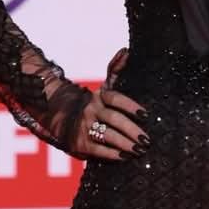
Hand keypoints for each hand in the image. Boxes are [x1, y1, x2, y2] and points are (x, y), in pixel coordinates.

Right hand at [74, 46, 149, 161]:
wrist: (61, 116)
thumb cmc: (93, 103)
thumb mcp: (103, 86)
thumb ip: (115, 70)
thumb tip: (126, 50)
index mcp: (99, 95)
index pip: (116, 98)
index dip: (131, 106)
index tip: (146, 115)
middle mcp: (91, 110)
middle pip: (114, 119)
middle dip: (132, 130)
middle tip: (147, 140)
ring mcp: (84, 127)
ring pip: (108, 135)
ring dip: (125, 144)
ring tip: (139, 150)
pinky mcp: (80, 144)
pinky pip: (98, 150)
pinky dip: (113, 155)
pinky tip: (125, 157)